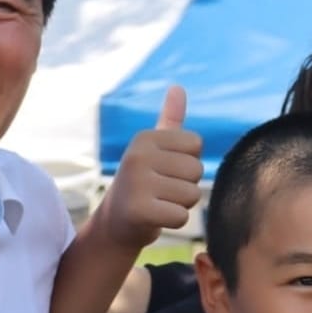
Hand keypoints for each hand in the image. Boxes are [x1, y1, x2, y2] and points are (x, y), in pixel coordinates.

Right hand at [97, 86, 202, 250]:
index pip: (196, 144)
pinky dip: (173, 222)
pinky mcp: (139, 211)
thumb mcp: (153, 150)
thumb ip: (169, 120)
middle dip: (185, 186)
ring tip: (156, 204)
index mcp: (144, 137)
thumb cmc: (142, 184)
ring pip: (192, 195)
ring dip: (179, 205)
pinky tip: (153, 219)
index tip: (163, 172)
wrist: (114, 225)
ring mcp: (136, 183)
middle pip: (196, 170)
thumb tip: (178, 87)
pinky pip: (181, 216)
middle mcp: (137, 156)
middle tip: (159, 193)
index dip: (186, 162)